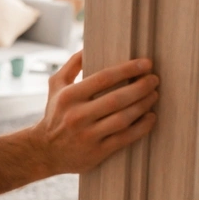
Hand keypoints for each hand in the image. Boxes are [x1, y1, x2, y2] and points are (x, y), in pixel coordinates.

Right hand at [31, 50, 158, 174]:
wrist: (44, 151)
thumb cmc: (54, 114)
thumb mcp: (56, 86)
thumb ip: (72, 65)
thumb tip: (89, 46)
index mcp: (69, 96)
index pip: (103, 78)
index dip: (127, 69)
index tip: (145, 64)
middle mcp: (77, 115)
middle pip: (117, 99)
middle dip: (140, 87)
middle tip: (154, 79)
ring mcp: (87, 135)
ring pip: (123, 118)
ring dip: (143, 105)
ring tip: (154, 95)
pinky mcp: (97, 152)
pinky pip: (125, 138)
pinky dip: (142, 127)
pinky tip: (151, 117)